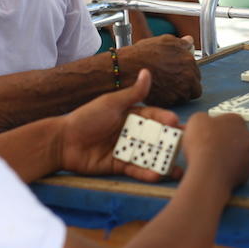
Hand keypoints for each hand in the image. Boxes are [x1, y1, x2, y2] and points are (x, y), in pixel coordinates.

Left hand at [58, 69, 183, 181]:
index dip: (166, 120)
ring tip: (178, 170)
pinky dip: (146, 173)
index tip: (176, 123)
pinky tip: (157, 176)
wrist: (62, 142)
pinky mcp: (119, 166)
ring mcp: (126, 150)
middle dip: (170, 143)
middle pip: (155, 138)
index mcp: (132, 116)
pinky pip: (136, 169)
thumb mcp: (111, 103)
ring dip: (163, 162)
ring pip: (149, 156)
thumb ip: (133, 93)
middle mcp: (132, 133)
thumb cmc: (86, 118)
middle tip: (186, 147)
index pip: (154, 117)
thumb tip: (147, 72)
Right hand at [121, 34, 200, 105]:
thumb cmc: (142, 54)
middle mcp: (188, 77)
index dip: (188, 74)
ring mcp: (179, 91)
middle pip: (194, 87)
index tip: (180, 74)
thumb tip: (189, 41)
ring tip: (164, 86)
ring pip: (184, 97)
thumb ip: (181, 43)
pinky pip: (172, 103)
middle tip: (172, 81)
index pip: (197, 73)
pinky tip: (158, 91)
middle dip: (185, 85)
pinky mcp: (169, 102)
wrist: (126, 69)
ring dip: (177, 94)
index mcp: (189, 61)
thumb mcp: (164, 41)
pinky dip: (167, 99)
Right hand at [179, 111, 248, 192]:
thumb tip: (203, 122)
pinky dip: (227, 169)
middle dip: (221, 141)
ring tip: (209, 160)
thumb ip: (203, 118)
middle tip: (206, 147)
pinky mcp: (247, 172)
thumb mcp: (196, 120)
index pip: (227, 120)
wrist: (209, 171)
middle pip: (233, 137)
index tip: (204, 133)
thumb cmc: (203, 144)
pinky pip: (236, 169)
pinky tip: (215, 170)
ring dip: (225, 156)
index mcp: (237, 120)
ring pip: (236, 154)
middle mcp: (248, 136)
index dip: (213, 127)